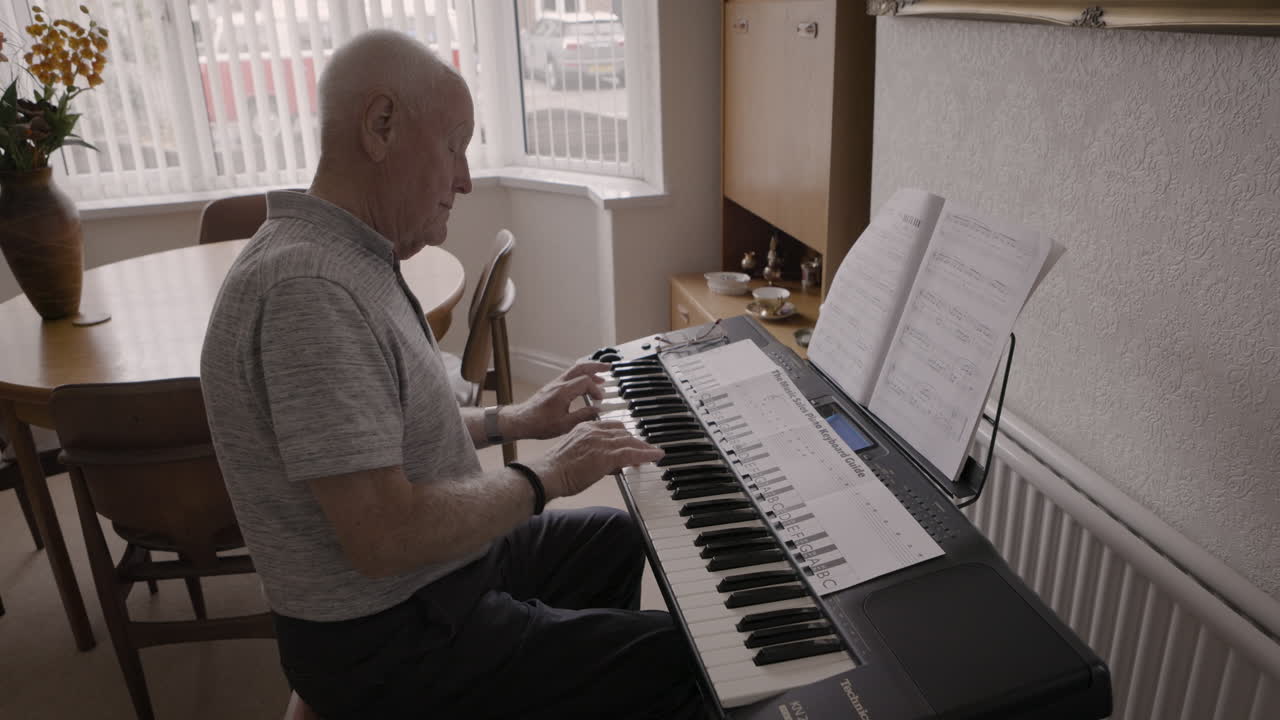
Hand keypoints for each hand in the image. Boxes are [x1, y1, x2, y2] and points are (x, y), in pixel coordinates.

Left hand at [503, 361, 609, 440]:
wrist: (521, 421)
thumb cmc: (539, 424)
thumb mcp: (564, 425)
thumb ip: (583, 416)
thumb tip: (597, 410)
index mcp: (563, 392)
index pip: (586, 382)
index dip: (596, 390)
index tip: (599, 401)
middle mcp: (559, 384)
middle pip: (580, 367)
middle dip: (596, 366)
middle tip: (608, 367)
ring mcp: (555, 384)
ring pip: (574, 370)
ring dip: (589, 370)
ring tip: (601, 374)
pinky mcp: (552, 387)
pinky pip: (569, 376)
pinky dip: (580, 376)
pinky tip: (585, 383)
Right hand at [524, 420, 663, 498]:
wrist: (548, 474)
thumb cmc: (556, 469)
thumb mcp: (575, 454)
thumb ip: (592, 454)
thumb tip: (609, 464)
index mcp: (585, 427)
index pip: (611, 426)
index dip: (624, 435)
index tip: (630, 441)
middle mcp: (595, 431)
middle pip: (623, 433)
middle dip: (635, 442)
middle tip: (644, 450)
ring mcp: (602, 442)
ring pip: (630, 442)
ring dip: (644, 448)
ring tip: (653, 453)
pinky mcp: (607, 455)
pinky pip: (632, 453)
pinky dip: (646, 454)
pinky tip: (655, 456)